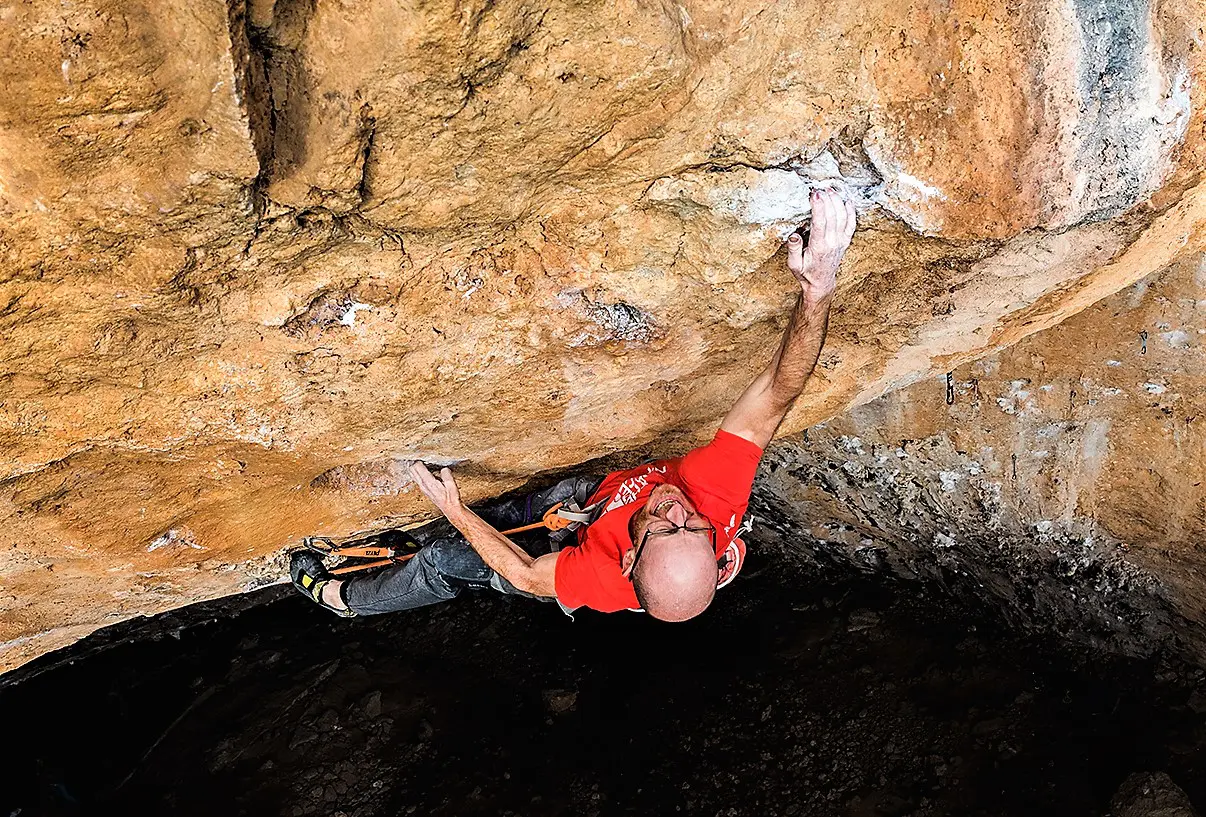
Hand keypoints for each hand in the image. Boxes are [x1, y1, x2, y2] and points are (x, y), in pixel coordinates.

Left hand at [408, 461, 463, 518]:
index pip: (417, 467)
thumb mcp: (452, 485)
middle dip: (414, 462)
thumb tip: (444, 469)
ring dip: (415, 468)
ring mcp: (422, 488)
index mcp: (429, 483)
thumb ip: (447, 475)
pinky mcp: (424, 489)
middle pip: (412, 470)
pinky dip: (418, 473)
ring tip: (421, 461)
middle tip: (420, 456)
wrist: (451, 509)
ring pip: (413, 474)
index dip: (419, 459)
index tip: (423, 454)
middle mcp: (423, 485)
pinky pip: (417, 478)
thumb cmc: (452, 499)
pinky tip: (425, 470)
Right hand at [787, 188, 854, 305]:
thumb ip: (793, 249)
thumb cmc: (805, 273)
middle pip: (833, 215)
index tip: (814, 193)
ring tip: (830, 190)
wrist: (821, 283)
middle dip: (827, 199)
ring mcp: (841, 241)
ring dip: (837, 201)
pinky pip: (852, 223)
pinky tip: (847, 201)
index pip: (820, 222)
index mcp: (819, 247)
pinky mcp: (845, 241)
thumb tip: (793, 235)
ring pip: (843, 216)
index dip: (818, 206)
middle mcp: (833, 242)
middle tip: (820, 188)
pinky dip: (851, 211)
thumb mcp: (793, 265)